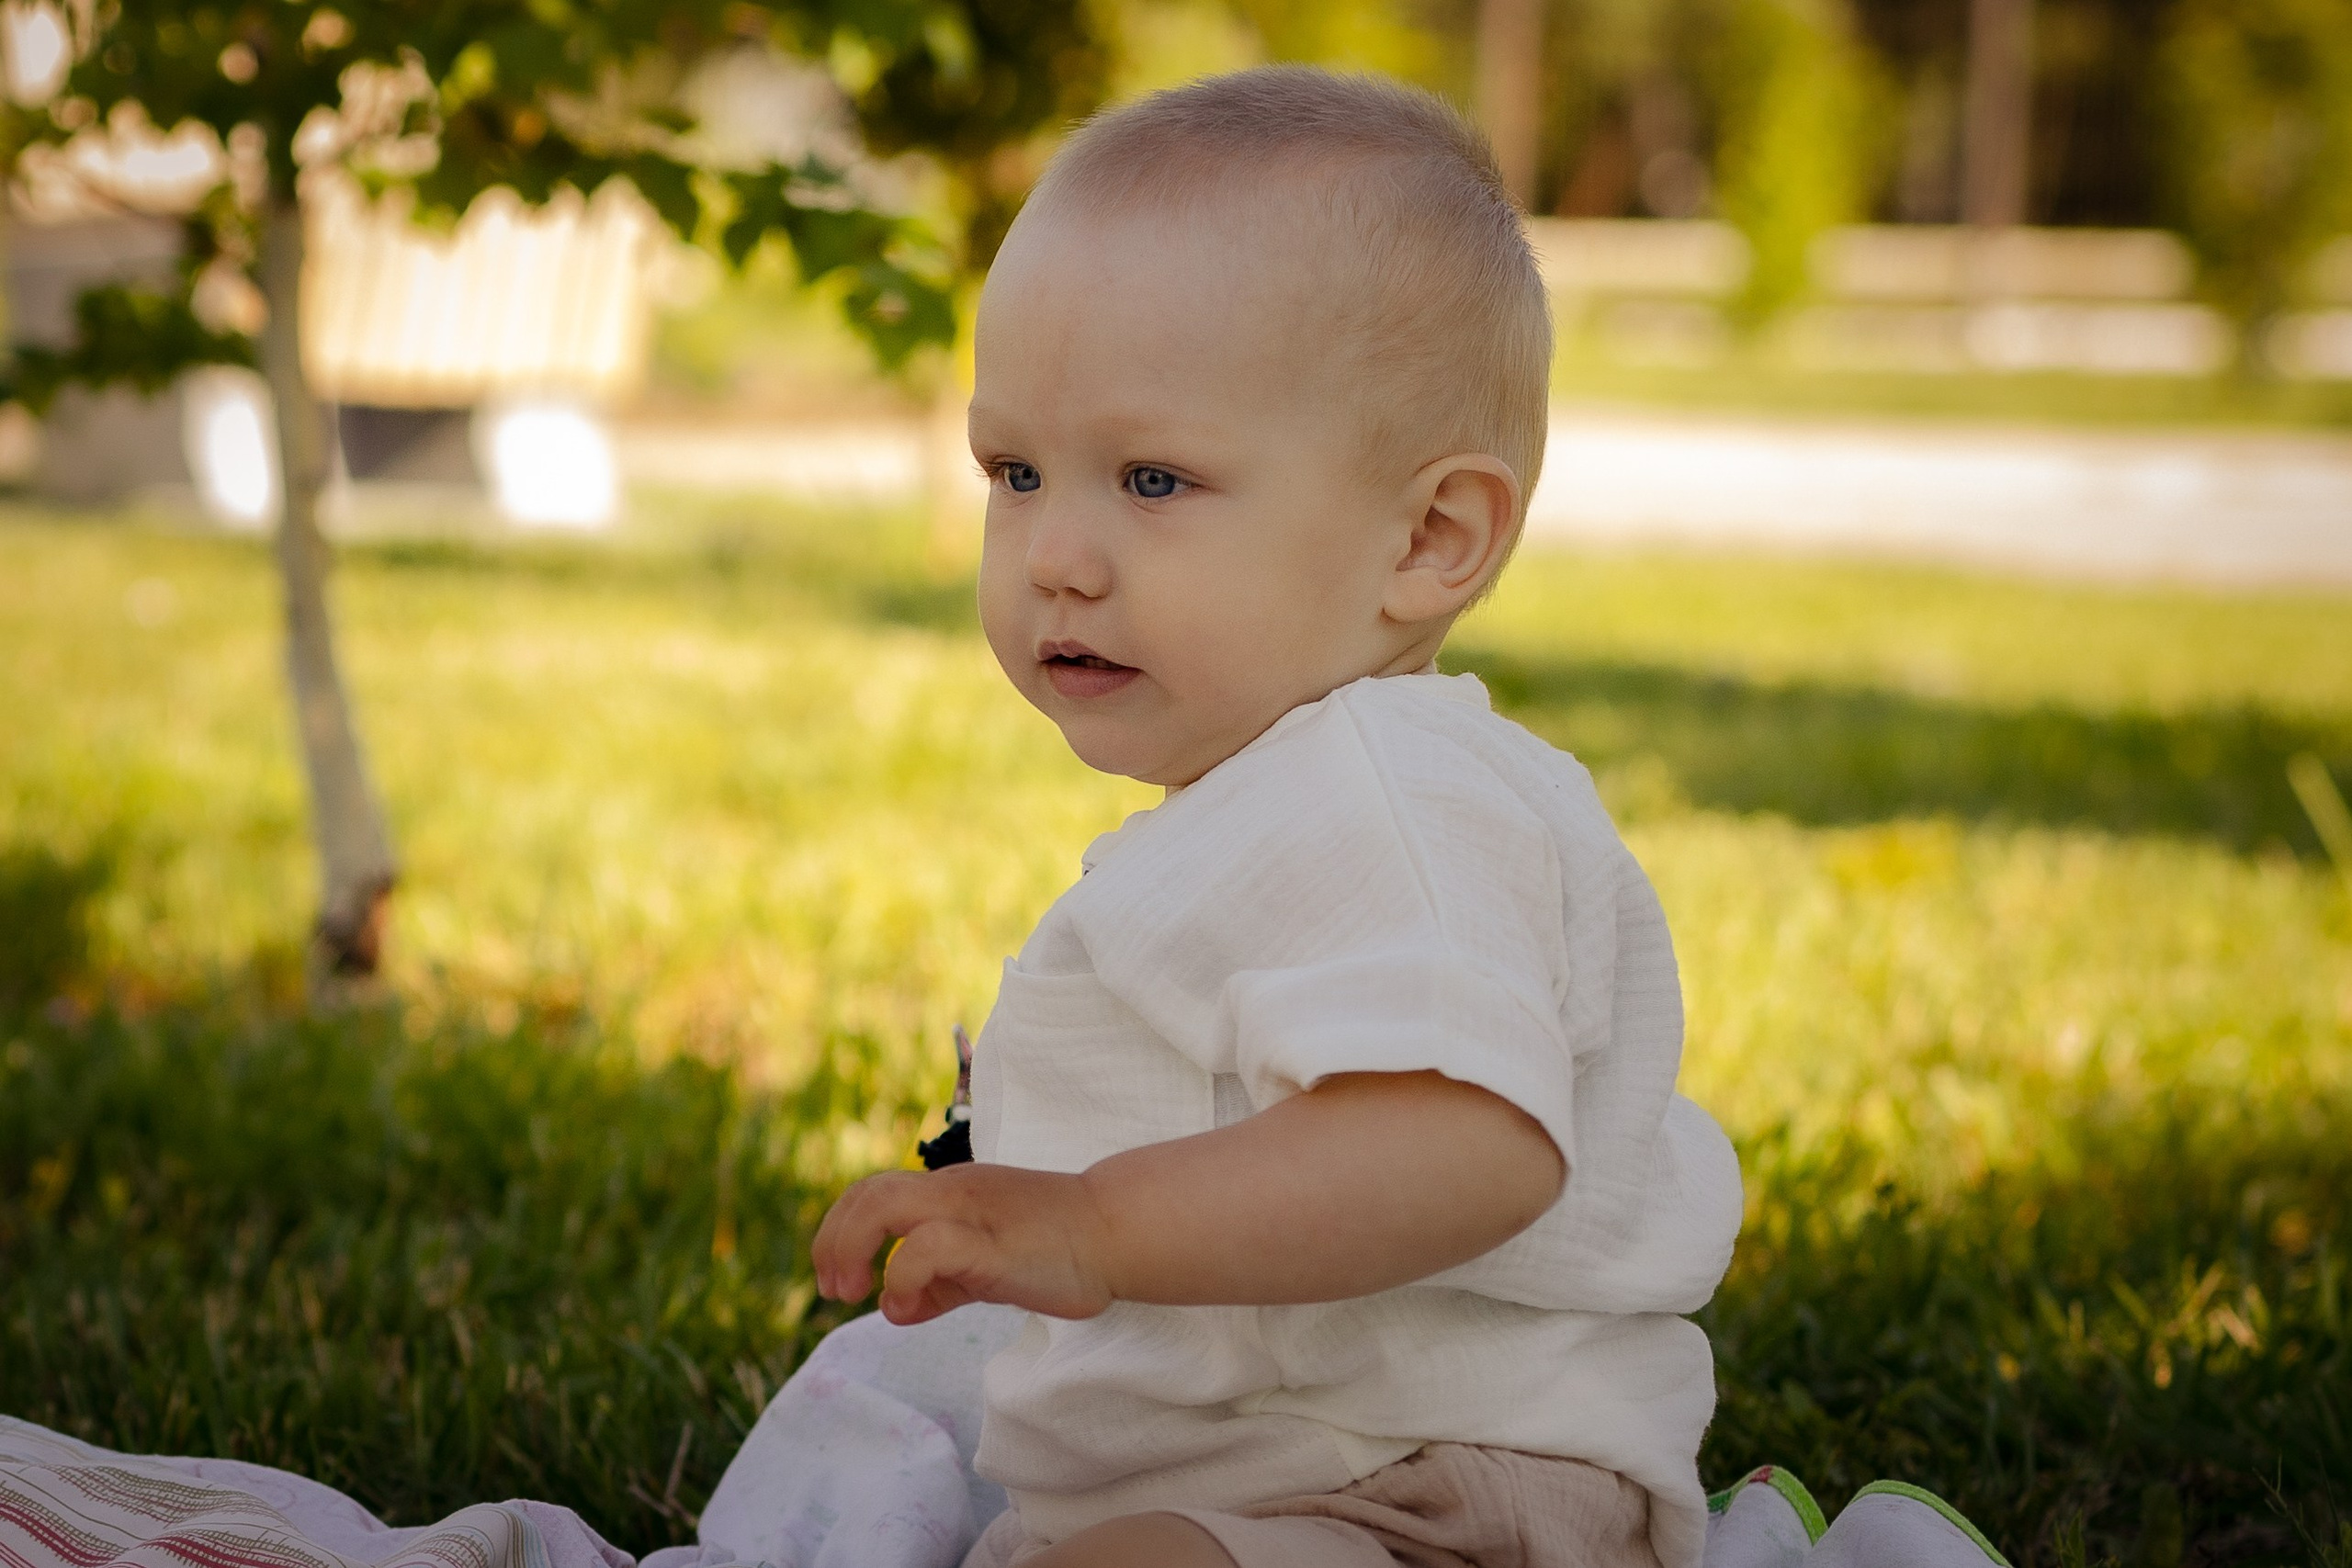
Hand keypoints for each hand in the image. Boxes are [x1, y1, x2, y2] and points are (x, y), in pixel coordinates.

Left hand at [812, 1163, 1117, 1324]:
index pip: (873, 1191)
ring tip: (852, 1294)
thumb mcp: (983, 1266)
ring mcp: (970, 1214)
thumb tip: (894, 1306)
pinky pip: (927, 1247)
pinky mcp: (990, 1245)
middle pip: (867, 1194)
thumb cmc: (1056, 1248)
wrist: (1117, 1232)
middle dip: (832, 1242)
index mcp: (949, 1193)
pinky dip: (902, 1275)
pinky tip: (907, 1306)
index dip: (839, 1231)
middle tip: (834, 1291)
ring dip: (851, 1249)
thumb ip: (940, 1284)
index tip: (835, 1280)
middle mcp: (952, 1192)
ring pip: (884, 1206)